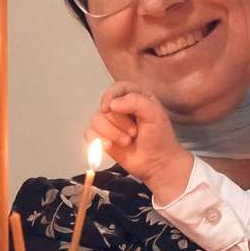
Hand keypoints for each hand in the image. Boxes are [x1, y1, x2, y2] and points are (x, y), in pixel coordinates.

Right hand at [91, 83, 193, 202]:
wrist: (156, 163)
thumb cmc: (159, 138)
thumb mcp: (155, 114)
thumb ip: (135, 101)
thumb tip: (111, 104)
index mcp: (135, 96)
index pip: (116, 87)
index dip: (110, 96)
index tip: (110, 108)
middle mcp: (121, 107)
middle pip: (105, 106)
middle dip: (118, 122)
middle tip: (134, 132)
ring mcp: (111, 123)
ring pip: (96, 120)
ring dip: (111, 133)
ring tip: (127, 141)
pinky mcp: (103, 137)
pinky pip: (89, 133)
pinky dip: (98, 140)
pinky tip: (110, 146)